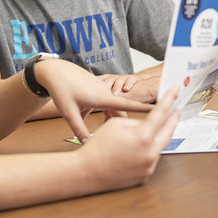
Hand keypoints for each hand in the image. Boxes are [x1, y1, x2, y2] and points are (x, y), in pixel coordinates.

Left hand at [34, 59, 153, 142]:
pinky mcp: (98, 90)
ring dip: (114, 120)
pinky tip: (103, 123)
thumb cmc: (61, 89)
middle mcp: (106, 93)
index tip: (162, 110)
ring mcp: (102, 90)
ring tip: (112, 135)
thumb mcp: (70, 112)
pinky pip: (108, 104)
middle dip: (125, 125)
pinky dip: (108, 114)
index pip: (128, 105)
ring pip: (114, 109)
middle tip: (128, 140)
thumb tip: (88, 146)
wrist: (55, 71)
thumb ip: (80, 130)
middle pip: (122, 112)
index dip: (145, 109)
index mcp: (102, 98)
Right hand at [77, 87, 179, 190]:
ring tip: (148, 129)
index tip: (176, 90)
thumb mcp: (116, 124)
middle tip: (175, 110)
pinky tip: (136, 148)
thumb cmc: (98, 146)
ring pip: (159, 146)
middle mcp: (150, 152)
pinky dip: (147, 150)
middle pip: (168, 131)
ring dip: (157, 136)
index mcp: (143, 136)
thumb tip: (147, 125)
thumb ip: (136, 122)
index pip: (161, 112)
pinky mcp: (145, 175)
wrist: (87, 172)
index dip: (169, 99)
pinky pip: (151, 158)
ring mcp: (149, 166)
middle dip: (173, 119)